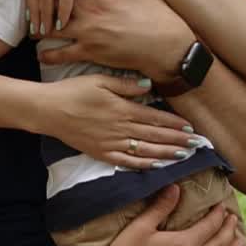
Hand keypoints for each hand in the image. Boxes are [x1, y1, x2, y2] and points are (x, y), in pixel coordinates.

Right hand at [36, 74, 197, 169]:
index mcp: (122, 108)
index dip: (174, 124)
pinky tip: (157, 165)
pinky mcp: (101, 153)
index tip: (191, 128)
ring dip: (167, 153)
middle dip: (178, 140)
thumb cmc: (73, 91)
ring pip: (145, 150)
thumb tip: (149, 87)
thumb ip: (126, 85)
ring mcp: (111, 143)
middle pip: (155, 136)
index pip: (155, 118)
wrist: (48, 110)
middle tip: (197, 144)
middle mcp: (120, 128)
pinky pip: (127, 162)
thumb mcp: (100, 80)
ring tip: (184, 155)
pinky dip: (144, 164)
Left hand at [39, 0, 190, 82]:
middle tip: (31, 7)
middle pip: (55, 3)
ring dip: (40, 29)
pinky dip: (48, 53)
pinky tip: (41, 53)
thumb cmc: (157, 13)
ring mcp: (88, 31)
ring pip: (52, 28)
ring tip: (32, 29)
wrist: (167, 42)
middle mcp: (90, 9)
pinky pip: (61, 53)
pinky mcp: (90, 51)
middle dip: (41, 5)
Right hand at [92, 186, 245, 245]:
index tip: (221, 206)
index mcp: (183, 244)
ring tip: (239, 241)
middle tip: (234, 219)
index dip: (218, 215)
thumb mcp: (141, 227)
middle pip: (221, 244)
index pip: (210, 226)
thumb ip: (160, 207)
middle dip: (229, 230)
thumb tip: (175, 188)